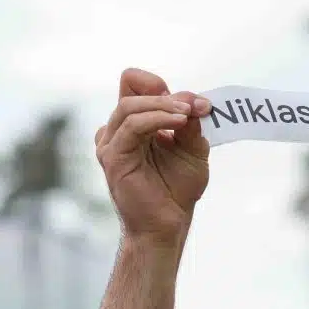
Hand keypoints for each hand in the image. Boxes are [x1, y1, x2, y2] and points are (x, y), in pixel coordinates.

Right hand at [95, 68, 212, 243]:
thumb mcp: (193, 150)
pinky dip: (157, 118)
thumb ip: (191, 124)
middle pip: (131, 87)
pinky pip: (131, 125)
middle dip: (168, 94)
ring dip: (164, 105)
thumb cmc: (177, 191)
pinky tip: (179, 122)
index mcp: (134, 124)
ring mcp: (111, 142)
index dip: (162, 85)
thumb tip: (194, 100)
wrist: (168, 225)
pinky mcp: (112, 156)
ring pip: (130, 104)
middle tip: (197, 107)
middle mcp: (118, 129)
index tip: (196, 103)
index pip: (135, 84)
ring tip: (189, 114)